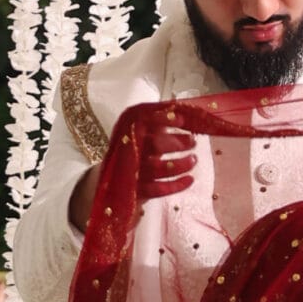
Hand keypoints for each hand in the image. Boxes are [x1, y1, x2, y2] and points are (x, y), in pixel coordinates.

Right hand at [68, 120, 196, 233]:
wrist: (109, 183)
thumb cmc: (132, 154)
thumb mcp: (139, 136)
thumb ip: (156, 125)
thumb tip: (180, 110)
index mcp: (129, 134)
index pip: (146, 122)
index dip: (163, 120)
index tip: (181, 121)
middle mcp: (131, 152)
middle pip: (156, 146)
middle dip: (178, 143)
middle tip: (193, 142)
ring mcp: (133, 173)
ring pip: (160, 168)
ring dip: (181, 164)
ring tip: (194, 159)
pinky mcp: (138, 191)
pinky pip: (160, 189)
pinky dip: (177, 185)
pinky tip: (190, 180)